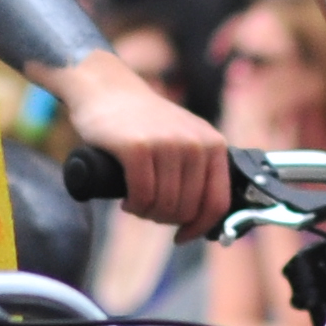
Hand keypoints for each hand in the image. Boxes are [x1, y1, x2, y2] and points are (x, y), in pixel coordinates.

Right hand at [54, 57, 229, 231]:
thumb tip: (205, 219)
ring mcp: (167, 144)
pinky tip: (126, 200)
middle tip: (147, 209)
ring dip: (146, 213)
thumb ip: (199, 169)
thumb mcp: (185, 138)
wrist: (108, 89)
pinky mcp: (137, 147)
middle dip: (164, 219)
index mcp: (213, 144)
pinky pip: (141, 196)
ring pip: (163, 206)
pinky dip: (133, 206)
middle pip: (186, 209)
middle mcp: (195, 143)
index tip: (182, 237)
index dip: (200, 228)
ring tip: (136, 202)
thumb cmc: (145, 122)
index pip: (217, 203)